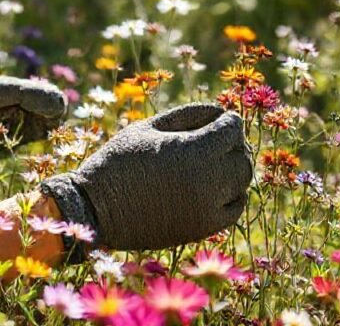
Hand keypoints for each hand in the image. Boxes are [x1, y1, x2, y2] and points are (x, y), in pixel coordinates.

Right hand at [40, 103, 252, 258]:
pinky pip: (234, 209)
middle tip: (213, 140)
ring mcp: (208, 208)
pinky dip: (231, 195)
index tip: (214, 120)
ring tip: (211, 162)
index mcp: (193, 150)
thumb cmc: (118, 160)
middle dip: (232, 144)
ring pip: (242, 182)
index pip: (233, 128)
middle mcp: (207, 180)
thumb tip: (219, 111)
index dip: (225, 119)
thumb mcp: (147, 127)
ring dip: (233, 169)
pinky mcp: (203, 228)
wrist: (97, 208)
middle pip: (242, 155)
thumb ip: (186, 114)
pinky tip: (213, 187)